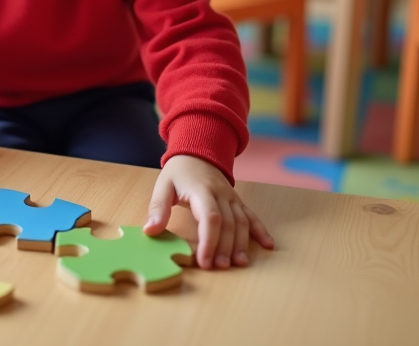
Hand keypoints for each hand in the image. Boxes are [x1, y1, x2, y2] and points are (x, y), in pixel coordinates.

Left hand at [142, 155, 274, 269]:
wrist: (197, 150)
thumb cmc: (178, 171)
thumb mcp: (163, 186)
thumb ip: (158, 208)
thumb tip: (150, 231)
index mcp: (202, 190)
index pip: (210, 218)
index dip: (209, 241)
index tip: (205, 261)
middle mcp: (221, 194)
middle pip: (228, 224)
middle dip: (225, 248)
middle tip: (219, 267)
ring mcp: (232, 197)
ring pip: (241, 222)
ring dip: (241, 244)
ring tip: (239, 264)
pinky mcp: (238, 200)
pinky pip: (251, 215)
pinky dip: (260, 230)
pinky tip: (268, 244)